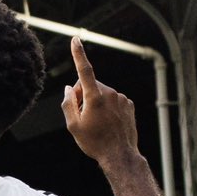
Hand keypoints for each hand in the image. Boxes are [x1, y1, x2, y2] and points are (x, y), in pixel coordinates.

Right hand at [61, 37, 139, 167]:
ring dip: (95, 102)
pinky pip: (113, 100)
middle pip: (89, 85)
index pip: (85, 70)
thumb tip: (68, 88)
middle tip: (81, 116)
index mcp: (95, 97)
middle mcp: (110, 93)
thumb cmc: (94, 143)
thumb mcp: (73, 126)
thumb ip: (67, 103)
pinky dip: (107, 107)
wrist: (120, 156)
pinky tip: (108, 122)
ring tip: (97, 123)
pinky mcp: (129, 104)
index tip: (76, 39)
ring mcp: (121, 98)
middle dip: (82, 95)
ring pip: (101, 93)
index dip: (79, 54)